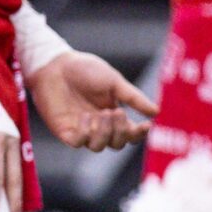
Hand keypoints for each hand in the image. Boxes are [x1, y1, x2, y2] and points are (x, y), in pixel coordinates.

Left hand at [28, 50, 154, 151]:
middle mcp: (99, 126)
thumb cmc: (84, 70)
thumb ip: (133, 98)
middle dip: (121, 132)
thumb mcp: (113, 82)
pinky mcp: (64, 130)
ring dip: (105, 132)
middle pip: (116, 144)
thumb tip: (156, 112)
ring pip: (98, 147)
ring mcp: (81, 129)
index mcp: (113, 115)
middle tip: (117, 112)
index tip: (146, 125)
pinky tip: (86, 116)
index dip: (139, 134)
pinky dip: (86, 133)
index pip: (130, 134)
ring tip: (103, 113)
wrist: (55, 64)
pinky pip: (78, 142)